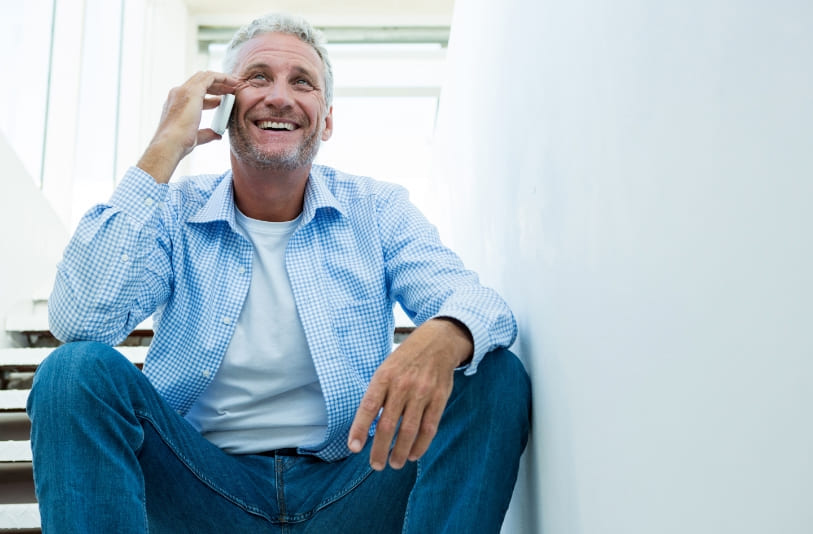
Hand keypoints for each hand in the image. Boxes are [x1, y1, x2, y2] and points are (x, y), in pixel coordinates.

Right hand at [137, 71, 244, 183]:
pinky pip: (210, 77)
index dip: (209, 96)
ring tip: (235, 85)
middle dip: (216, 85)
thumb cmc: (180, 144)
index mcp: (175, 103)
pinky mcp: (193, 91)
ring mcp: (184, 90)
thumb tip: (218, 135)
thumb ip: (206, 134)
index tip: (221, 101)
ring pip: (205, 76)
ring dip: (221, 80)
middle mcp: (178, 93)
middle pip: (199, 82)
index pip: (193, 93)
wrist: (170, 143)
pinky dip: (223, 78)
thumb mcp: (196, 137)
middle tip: (230, 91)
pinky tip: (233, 83)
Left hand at [347, 318, 473, 469]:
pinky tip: (413, 454)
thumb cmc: (405, 361)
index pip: (368, 407)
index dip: (360, 429)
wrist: (437, 342)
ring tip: (394, 464)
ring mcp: (422, 392)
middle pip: (388, 424)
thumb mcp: (385, 369)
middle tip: (375, 465)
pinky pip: (429, 427)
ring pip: (409, 430)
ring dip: (400, 452)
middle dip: (380, 449)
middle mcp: (402, 385)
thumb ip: (377, 395)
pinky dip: (421, 445)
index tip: (353, 448)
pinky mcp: (439, 398)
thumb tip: (364, 427)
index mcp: (384, 377)